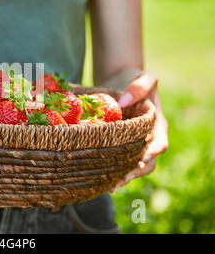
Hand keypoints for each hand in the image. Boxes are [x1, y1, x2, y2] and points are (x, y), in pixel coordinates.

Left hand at [110, 70, 168, 192]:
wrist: (126, 85)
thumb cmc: (138, 82)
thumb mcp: (145, 77)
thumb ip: (139, 86)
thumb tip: (124, 101)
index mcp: (158, 125)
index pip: (160, 144)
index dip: (152, 152)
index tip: (141, 158)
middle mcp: (149, 139)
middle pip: (148, 162)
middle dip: (135, 172)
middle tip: (120, 179)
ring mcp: (136, 145)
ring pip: (135, 167)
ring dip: (124, 177)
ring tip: (110, 186)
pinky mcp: (123, 147)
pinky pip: (122, 163)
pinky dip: (114, 173)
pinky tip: (103, 181)